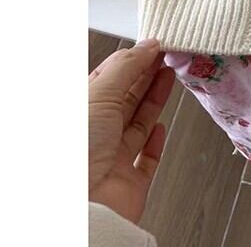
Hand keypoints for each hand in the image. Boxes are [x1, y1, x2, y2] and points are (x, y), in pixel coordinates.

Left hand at [88, 39, 174, 222]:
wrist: (83, 208)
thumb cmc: (77, 152)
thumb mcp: (100, 94)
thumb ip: (127, 67)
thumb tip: (148, 45)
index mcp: (80, 112)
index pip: (107, 79)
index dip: (132, 60)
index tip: (154, 45)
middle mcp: (94, 136)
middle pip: (124, 100)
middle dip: (146, 76)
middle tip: (167, 56)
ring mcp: (111, 160)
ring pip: (137, 125)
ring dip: (154, 100)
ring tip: (169, 77)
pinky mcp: (129, 184)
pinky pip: (146, 160)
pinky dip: (156, 143)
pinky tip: (162, 127)